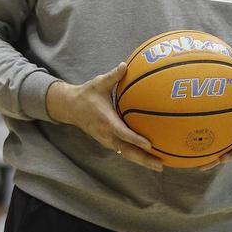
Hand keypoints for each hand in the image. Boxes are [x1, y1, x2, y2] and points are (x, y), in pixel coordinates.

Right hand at [45, 62, 162, 171]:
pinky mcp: (108, 142)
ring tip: (159, 166)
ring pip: (126, 154)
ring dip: (142, 161)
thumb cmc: (87, 93)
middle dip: (143, 158)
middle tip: (161, 165)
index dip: (135, 139)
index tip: (149, 144)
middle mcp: (106, 134)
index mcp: (105, 120)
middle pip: (126, 150)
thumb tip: (124, 65)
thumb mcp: (98, 83)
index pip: (122, 132)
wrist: (70, 107)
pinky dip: (136, 156)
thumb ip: (113, 76)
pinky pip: (124, 151)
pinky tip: (150, 158)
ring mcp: (107, 140)